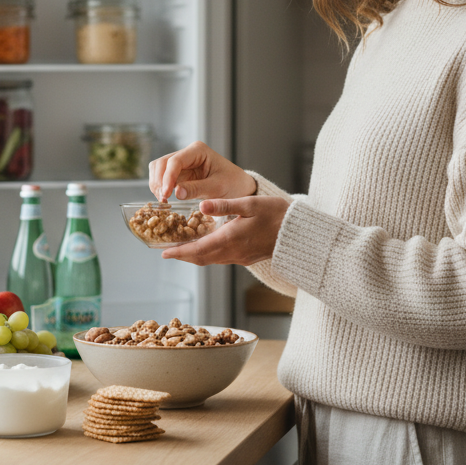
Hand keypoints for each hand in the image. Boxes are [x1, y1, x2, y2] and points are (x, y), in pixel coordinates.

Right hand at [149, 141, 255, 200]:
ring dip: (157, 184)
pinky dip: (161, 187)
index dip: (167, 178)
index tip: (166, 195)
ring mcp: (182, 163)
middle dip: (159, 181)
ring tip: (164, 200)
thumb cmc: (233, 184)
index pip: (175, 161)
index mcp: (198, 151)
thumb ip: (197, 189)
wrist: (240, 187)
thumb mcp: (218, 188)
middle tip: (163, 199)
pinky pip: (162, 178)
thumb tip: (176, 192)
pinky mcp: (179, 174)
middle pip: (162, 163)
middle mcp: (187, 154)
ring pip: (158, 169)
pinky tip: (166, 198)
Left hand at [162, 196, 290, 265]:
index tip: (164, 254)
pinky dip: (208, 255)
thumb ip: (224, 205)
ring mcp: (241, 258)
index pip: (198, 250)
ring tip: (182, 249)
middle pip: (202, 258)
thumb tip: (202, 205)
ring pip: (211, 260)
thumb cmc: (277, 214)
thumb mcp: (250, 204)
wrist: (301, 233)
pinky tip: (206, 246)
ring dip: (195, 256)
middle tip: (168, 253)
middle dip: (183, 256)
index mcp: (231, 239)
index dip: (180, 253)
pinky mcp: (247, 258)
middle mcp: (233, 253)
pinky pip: (222, 259)